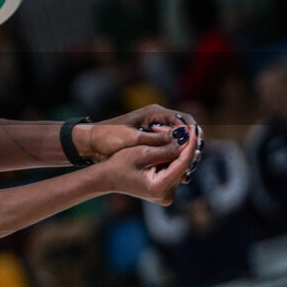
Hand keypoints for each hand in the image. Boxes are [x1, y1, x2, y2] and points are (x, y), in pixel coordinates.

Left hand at [77, 104, 202, 166]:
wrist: (91, 143)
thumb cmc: (108, 137)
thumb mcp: (133, 139)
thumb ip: (156, 139)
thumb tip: (182, 139)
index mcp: (155, 113)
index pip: (183, 119)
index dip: (192, 133)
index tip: (196, 148)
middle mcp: (158, 120)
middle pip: (184, 131)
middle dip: (191, 146)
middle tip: (194, 162)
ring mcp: (156, 132)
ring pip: (179, 142)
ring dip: (184, 155)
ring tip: (188, 170)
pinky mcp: (152, 143)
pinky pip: (169, 150)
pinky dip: (174, 160)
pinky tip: (178, 173)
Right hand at [95, 125, 197, 205]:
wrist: (106, 178)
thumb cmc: (118, 164)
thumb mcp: (141, 152)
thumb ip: (165, 147)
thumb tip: (186, 138)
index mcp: (159, 188)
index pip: (183, 163)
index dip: (189, 144)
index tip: (194, 129)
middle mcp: (167, 196)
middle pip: (183, 166)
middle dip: (183, 146)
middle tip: (181, 128)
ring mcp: (167, 195)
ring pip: (179, 167)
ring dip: (177, 150)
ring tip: (172, 134)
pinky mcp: (165, 191)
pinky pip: (174, 171)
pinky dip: (171, 158)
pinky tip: (167, 146)